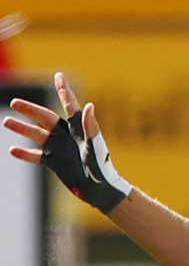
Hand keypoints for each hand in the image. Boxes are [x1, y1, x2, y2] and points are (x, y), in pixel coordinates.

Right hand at [4, 71, 130, 211]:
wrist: (100, 189)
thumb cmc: (102, 166)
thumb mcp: (95, 145)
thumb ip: (90, 126)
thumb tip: (89, 105)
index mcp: (78, 128)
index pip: (69, 105)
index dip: (64, 91)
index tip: (59, 76)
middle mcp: (67, 136)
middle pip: (45, 118)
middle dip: (30, 110)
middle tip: (14, 103)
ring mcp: (59, 148)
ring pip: (37, 135)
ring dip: (22, 129)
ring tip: (6, 121)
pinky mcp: (55, 162)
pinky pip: (36, 156)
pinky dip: (25, 154)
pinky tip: (12, 150)